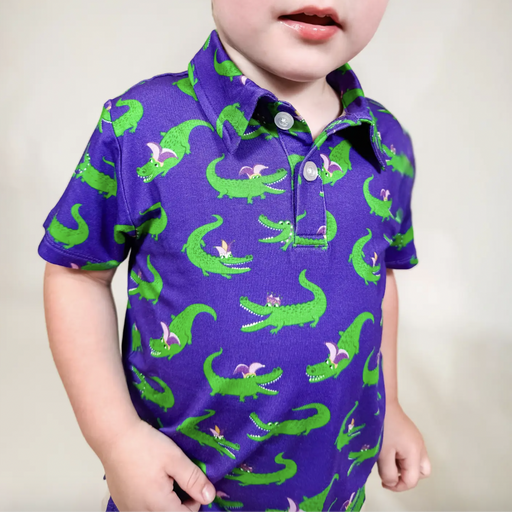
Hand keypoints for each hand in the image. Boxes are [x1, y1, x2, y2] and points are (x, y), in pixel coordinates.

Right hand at [100, 419, 215, 510]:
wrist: (114, 436)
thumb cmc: (145, 445)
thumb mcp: (175, 458)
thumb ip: (193, 480)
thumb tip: (209, 497)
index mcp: (157, 506)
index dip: (196, 502)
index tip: (194, 483)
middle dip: (181, 503)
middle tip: (180, 478)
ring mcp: (128, 509)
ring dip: (166, 502)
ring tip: (166, 478)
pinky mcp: (121, 502)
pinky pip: (141, 508)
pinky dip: (151, 500)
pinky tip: (151, 480)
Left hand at [377, 401, 430, 491]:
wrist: (380, 400)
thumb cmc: (381, 426)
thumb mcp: (382, 453)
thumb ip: (388, 472)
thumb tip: (391, 482)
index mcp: (415, 452)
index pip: (412, 480)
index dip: (398, 486)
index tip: (383, 482)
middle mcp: (420, 446)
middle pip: (421, 472)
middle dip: (406, 477)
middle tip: (390, 472)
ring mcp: (415, 438)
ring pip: (416, 462)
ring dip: (403, 466)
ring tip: (387, 460)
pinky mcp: (409, 432)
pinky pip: (410, 451)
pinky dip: (401, 456)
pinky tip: (388, 449)